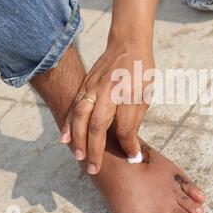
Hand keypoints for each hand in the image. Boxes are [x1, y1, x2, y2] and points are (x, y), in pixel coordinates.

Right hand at [60, 38, 154, 174]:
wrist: (128, 43)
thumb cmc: (142, 71)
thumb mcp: (147, 93)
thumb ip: (136, 118)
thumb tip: (129, 144)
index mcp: (130, 93)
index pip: (127, 126)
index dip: (128, 144)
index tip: (132, 157)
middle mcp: (110, 90)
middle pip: (99, 125)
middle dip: (96, 149)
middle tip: (95, 169)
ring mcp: (94, 86)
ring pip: (81, 116)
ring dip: (78, 139)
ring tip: (79, 157)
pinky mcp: (85, 84)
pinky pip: (74, 106)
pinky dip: (68, 123)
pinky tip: (65, 138)